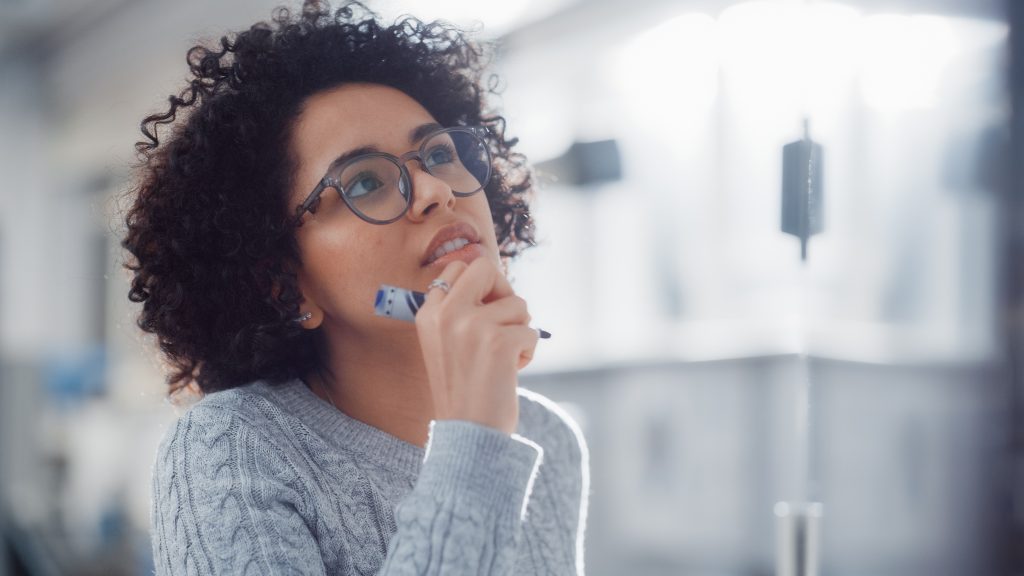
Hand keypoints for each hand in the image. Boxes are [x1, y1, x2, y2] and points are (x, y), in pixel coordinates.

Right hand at [415, 258, 538, 434]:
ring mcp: (471, 326)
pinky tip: (510, 373)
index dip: (483, 286)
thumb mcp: (447, 344)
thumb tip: (496, 278)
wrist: (467, 434)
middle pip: (486, 267)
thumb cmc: (464, 389)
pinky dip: (528, 352)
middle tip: (505, 322)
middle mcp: (445, 314)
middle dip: (505, 292)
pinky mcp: (499, 342)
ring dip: (519, 330)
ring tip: (502, 360)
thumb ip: (461, 311)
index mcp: (428, 314)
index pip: (458, 268)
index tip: (487, 311)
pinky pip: (531, 330)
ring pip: (518, 304)